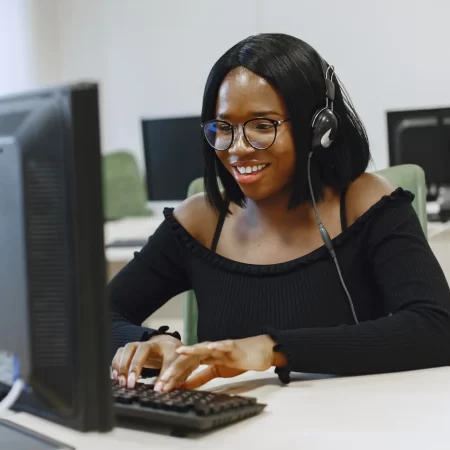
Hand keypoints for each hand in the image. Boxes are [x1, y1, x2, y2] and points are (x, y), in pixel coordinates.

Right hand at [111, 334, 182, 388]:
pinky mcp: (132, 351)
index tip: (142, 384)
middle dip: (132, 366)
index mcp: (162, 345)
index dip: (144, 367)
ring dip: (122, 365)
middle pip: (136, 349)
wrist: (169, 346)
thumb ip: (169, 378)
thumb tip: (160, 391)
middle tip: (130, 384)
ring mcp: (139, 346)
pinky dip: (116, 364)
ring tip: (121, 382)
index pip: (151, 352)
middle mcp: (148, 343)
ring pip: (126, 349)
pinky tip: (116, 377)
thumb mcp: (177, 366)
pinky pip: (120, 353)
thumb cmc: (173, 356)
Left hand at [156, 335, 283, 391]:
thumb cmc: (238, 360)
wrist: (259, 352)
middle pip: (190, 357)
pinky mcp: (234, 345)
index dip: (173, 375)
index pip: (185, 365)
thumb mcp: (216, 371)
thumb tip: (185, 385)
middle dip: (176, 367)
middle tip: (163, 380)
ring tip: (179, 352)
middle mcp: (210, 349)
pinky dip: (218, 345)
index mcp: (205, 356)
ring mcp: (221, 346)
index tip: (161, 387)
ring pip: (204, 348)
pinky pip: (225, 344)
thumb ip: (201, 377)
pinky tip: (211, 346)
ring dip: (192, 351)